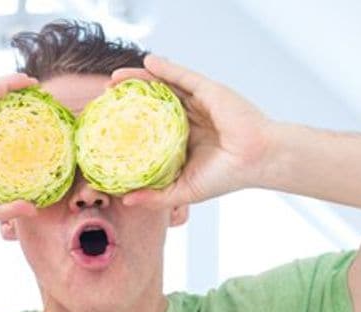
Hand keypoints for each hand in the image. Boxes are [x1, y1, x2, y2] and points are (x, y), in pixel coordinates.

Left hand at [111, 55, 277, 208]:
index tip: (104, 124)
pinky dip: (165, 68)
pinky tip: (147, 62)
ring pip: (163, 86)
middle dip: (127, 99)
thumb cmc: (226, 177)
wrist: (257, 160)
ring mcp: (198, 102)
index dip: (127, 123)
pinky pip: (183, 76)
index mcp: (182, 139)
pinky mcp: (209, 90)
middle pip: (151, 103)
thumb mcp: (184, 190)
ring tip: (115, 79)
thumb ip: (156, 196)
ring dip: (139, 79)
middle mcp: (188, 118)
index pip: (148, 126)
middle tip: (103, 98)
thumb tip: (126, 200)